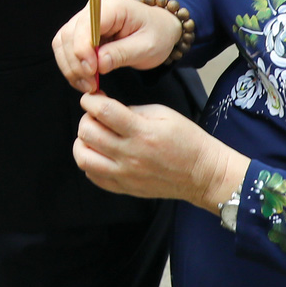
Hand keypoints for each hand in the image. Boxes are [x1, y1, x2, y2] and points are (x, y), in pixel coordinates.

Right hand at [53, 0, 184, 92]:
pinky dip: (71, 66)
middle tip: (90, 85)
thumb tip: (99, 64)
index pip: (85, 26)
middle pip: (68, 35)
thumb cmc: (158, 34)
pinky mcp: (83, 33)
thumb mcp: (147, 46)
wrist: (162, 29)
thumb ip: (122, 54)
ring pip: (63, 42)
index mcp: (111, 7)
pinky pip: (67, 48)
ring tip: (86, 85)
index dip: (82, 50)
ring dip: (70, 67)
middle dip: (75, 63)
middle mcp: (93, 10)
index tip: (92, 72)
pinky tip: (83, 79)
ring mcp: (85, 20)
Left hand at [73, 92, 249, 210]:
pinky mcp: (125, 188)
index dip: (90, 100)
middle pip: (88, 133)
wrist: (203, 174)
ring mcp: (126, 175)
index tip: (91, 98)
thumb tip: (107, 110)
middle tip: (95, 116)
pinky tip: (100, 154)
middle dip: (86, 118)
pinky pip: (93, 177)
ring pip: (84, 158)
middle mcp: (131, 155)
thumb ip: (132, 110)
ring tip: (94, 136)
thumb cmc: (187, 142)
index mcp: (142, 132)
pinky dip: (90, 163)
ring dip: (82, 142)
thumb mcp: (164, 114)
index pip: (103, 111)